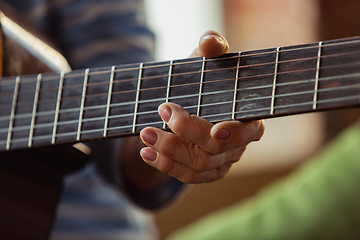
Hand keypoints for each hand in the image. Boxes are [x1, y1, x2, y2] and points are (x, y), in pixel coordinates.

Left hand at [140, 30, 264, 183]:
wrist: (187, 103)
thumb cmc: (202, 80)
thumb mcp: (205, 61)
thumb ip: (212, 47)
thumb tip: (210, 42)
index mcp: (247, 117)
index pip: (249, 131)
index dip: (235, 133)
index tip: (216, 130)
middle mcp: (238, 143)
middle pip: (216, 148)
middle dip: (187, 133)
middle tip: (163, 111)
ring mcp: (222, 161)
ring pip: (199, 165)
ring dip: (170, 151)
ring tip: (145, 134)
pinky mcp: (206, 172)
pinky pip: (188, 175)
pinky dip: (165, 165)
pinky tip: (146, 153)